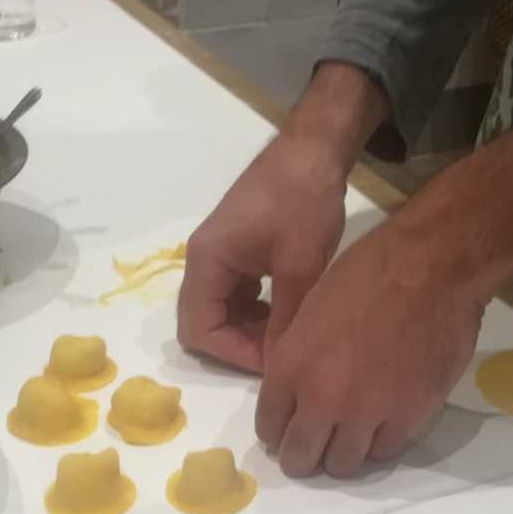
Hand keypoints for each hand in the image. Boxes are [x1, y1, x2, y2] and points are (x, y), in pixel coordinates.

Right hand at [178, 63, 389, 372]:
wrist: (314, 149)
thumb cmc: (303, 201)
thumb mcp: (300, 265)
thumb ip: (286, 319)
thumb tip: (281, 365)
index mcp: (207, 261)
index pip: (198, 329)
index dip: (233, 354)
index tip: (274, 362)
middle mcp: (204, 260)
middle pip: (204, 322)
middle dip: (240, 345)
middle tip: (282, 353)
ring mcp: (220, 254)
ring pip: (221, 311)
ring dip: (250, 329)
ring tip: (289, 334)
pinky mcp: (238, 250)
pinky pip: (236, 294)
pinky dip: (257, 311)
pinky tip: (288, 311)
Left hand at [257, 126, 512, 477]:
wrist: (431, 267)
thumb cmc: (368, 272)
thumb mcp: (311, 308)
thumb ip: (298, 356)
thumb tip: (297, 387)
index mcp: (292, 367)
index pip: (270, 426)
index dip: (278, 430)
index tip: (288, 427)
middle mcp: (323, 399)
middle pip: (300, 457)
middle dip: (302, 455)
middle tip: (315, 445)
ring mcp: (368, 414)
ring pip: (343, 465)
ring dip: (342, 454)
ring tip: (351, 437)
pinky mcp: (409, 418)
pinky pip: (385, 452)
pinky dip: (380, 443)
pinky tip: (384, 424)